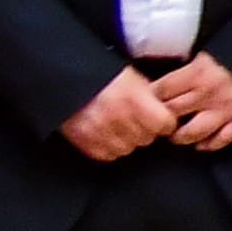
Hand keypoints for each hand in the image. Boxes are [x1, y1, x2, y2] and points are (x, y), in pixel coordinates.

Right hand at [59, 65, 177, 161]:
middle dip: (145, 131)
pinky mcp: (82, 139)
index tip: (161, 121)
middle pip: (146, 139)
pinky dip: (108, 148)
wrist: (66, 77)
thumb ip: (149, 96)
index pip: (164, 124)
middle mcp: (117, 115)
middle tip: (136, 121)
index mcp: (133, 97)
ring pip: (127, 149)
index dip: (164, 122)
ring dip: (126, 141)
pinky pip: (105, 155)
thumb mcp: (132, 78)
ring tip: (120, 128)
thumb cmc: (102, 76)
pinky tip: (107, 135)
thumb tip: (165, 112)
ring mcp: (98, 130)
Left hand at [151, 51, 231, 150]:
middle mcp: (207, 95)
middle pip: (171, 113)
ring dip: (179, 136)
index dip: (148, 96)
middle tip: (153, 121)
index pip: (161, 90)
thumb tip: (172, 67)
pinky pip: (222, 139)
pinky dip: (209, 145)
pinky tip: (201, 146)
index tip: (141, 100)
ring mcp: (226, 110)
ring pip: (192, 132)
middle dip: (158, 118)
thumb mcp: (212, 48)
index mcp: (197, 73)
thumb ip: (193, 62)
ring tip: (174, 135)